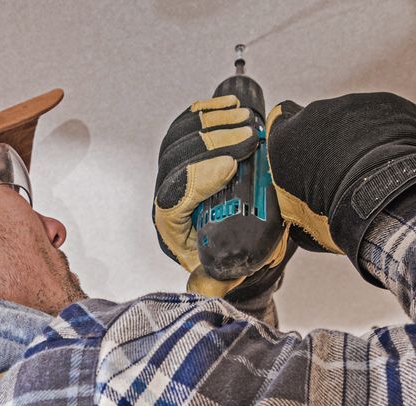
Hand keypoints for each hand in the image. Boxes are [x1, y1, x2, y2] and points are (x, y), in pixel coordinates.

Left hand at [153, 95, 290, 296]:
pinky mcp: (185, 150)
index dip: (196, 179)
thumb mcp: (220, 274)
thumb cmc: (221, 254)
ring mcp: (174, 169)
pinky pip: (188, 124)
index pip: (172, 197)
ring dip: (214, 124)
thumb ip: (215, 282)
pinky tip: (231, 108)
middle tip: (248, 138)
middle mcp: (167, 194)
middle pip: (177, 159)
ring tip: (247, 122)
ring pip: (181, 137)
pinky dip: (209, 112)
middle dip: (212, 143)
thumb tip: (205, 286)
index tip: (229, 167)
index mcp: (171, 225)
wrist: (226, 240)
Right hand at [265, 92, 415, 273]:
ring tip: (373, 169)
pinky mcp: (386, 102)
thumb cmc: (337, 213)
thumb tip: (299, 213)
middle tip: (343, 172)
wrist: (381, 199)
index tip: (302, 150)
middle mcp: (314, 113)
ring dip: (360, 137)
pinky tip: (394, 160)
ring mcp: (351, 104)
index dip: (292, 137)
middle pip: (319, 120)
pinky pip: (385, 116)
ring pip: (353, 116)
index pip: (279, 122)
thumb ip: (292, 199)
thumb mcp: (299, 219)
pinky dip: (390, 134)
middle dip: (330, 141)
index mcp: (285, 139)